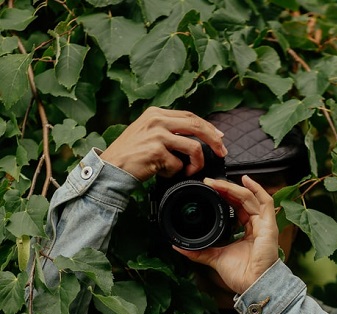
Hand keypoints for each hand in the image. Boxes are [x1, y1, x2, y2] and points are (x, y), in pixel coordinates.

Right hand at [100, 107, 227, 181]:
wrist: (110, 168)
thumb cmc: (129, 155)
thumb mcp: (146, 133)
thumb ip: (166, 131)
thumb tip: (192, 139)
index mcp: (156, 113)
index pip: (190, 116)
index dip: (208, 127)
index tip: (219, 137)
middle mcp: (157, 120)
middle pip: (197, 126)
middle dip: (214, 140)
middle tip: (221, 152)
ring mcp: (157, 135)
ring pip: (193, 148)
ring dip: (195, 164)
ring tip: (188, 172)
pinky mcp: (156, 152)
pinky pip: (178, 165)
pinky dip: (174, 173)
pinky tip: (163, 174)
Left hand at [175, 175, 280, 295]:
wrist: (252, 285)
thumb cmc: (241, 275)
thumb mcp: (215, 258)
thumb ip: (199, 251)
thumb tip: (179, 247)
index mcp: (247, 232)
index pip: (237, 208)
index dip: (225, 197)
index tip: (210, 190)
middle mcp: (257, 226)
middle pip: (242, 200)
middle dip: (225, 189)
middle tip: (209, 183)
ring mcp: (264, 224)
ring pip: (249, 198)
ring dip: (233, 188)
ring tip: (217, 182)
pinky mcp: (268, 225)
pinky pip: (265, 202)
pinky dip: (256, 189)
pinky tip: (245, 180)